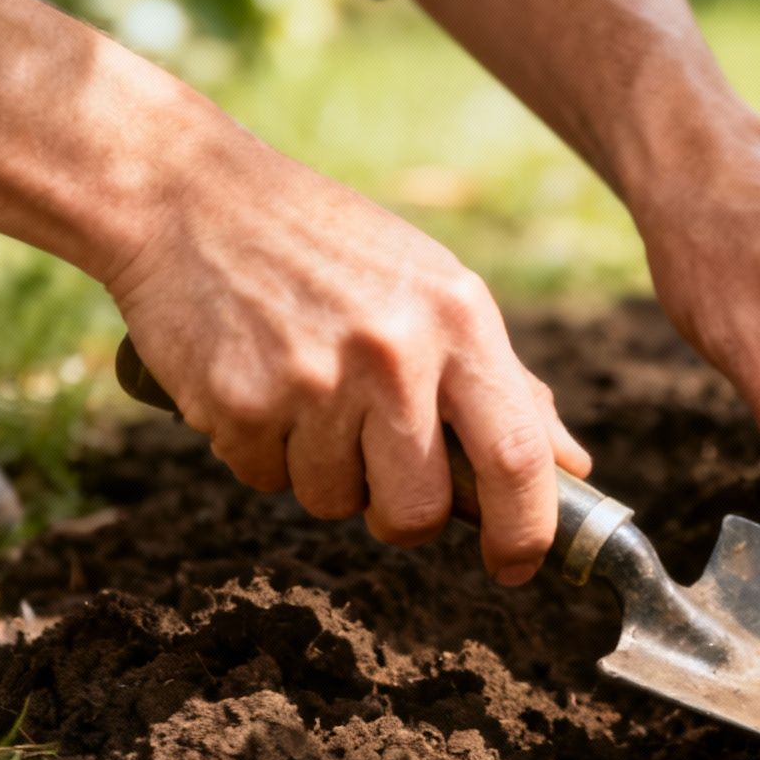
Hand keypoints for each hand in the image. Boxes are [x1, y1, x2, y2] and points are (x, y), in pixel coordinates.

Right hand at [105, 140, 589, 583]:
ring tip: (307, 395)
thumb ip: (506, 384)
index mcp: (459, 320)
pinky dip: (262, 452)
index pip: (517, 456)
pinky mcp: (240, 401)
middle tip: (382, 476)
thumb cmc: (330, 248)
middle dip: (403, 518)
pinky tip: (259, 384)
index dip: (526, 531)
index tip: (516, 565)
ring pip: (335, 503)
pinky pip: (265, 479)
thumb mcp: (436, 289)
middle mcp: (395, 352)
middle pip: (420, 511)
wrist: (188, 195)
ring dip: (323, 475)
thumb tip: (572, 467)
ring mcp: (315, 380)